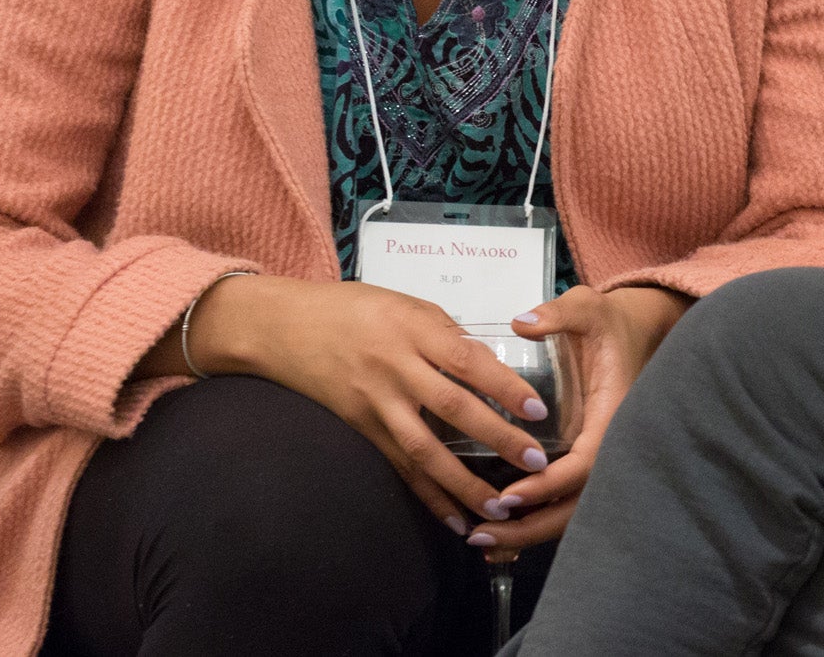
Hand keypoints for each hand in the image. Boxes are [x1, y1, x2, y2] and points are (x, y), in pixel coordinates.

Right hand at [179, 276, 555, 537]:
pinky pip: (400, 467)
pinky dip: (428, 496)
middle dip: (497, 438)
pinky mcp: (362, 429)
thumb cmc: (355, 309)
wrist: (285, 328)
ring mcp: (376, 404)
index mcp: (413, 330)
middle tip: (537, 462)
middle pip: (453, 407)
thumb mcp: (408, 305)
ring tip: (502, 507)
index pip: (467, 361)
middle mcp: (394, 368)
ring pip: (425, 450)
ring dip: (465, 483)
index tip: (538, 410)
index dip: (504, 386)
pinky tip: (456, 519)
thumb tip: (492, 367)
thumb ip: (448, 336)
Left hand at [463, 285, 689, 559]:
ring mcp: (598, 458)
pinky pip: (564, 502)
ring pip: (570, 511)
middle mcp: (609, 445)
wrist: (636, 332)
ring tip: (481, 542)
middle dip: (531, 525)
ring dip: (528, 532)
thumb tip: (523, 322)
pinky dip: (534, 522)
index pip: (584, 463)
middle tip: (482, 535)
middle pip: (577, 504)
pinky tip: (499, 537)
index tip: (509, 495)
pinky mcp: (585, 462)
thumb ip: (558, 314)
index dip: (548, 485)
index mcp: (613, 414)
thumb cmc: (608, 323)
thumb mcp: (587, 309)